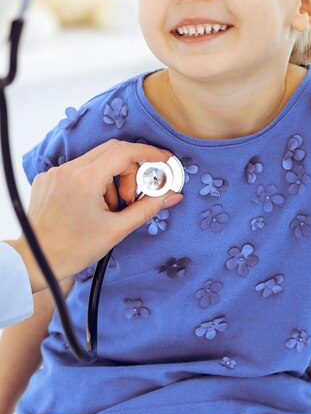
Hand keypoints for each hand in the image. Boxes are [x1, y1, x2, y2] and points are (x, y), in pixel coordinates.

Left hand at [6, 140, 183, 290]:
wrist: (36, 261)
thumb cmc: (73, 250)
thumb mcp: (116, 230)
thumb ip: (147, 208)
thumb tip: (172, 194)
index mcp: (85, 180)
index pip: (124, 151)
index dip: (148, 153)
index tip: (163, 159)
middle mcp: (68, 170)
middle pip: (112, 151)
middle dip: (131, 169)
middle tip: (133, 195)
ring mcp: (56, 172)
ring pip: (97, 160)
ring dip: (112, 178)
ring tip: (110, 208)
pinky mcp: (48, 178)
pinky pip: (80, 168)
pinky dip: (94, 181)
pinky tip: (92, 206)